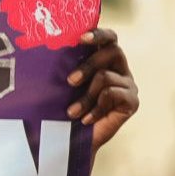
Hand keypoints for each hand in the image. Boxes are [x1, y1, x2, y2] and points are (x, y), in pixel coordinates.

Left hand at [66, 29, 137, 151]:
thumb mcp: (60, 86)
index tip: (81, 38)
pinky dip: (95, 108)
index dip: (98, 33)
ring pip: (106, 77)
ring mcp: (128, 84)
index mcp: (103, 59)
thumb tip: (42, 50)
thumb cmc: (62, 109)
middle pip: (112, 51)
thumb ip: (62, 68)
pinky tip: (86, 119)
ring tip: (71, 112)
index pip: (108, 37)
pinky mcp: (132, 101)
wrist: (72, 141)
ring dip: (85, 97)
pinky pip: (112, 95)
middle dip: (89, 64)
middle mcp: (119, 68)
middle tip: (70, 81)